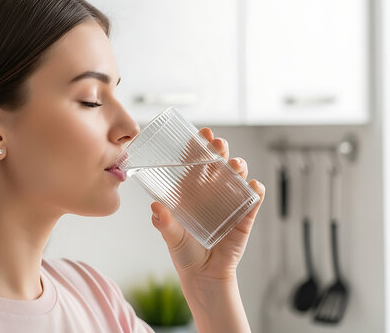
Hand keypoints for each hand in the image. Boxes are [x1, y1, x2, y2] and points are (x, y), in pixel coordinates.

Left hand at [150, 127, 265, 282]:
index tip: (200, 133)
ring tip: (234, 164)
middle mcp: (211, 194)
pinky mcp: (244, 219)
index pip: (195, 164)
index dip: (198, 148)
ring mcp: (229, 204)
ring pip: (236, 178)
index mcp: (191, 193)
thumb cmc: (185, 254)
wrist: (204, 278)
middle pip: (217, 165)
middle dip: (219, 150)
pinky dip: (255, 192)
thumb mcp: (172, 237)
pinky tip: (253, 186)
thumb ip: (165, 224)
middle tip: (217, 143)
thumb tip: (156, 208)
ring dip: (237, 167)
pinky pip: (253, 201)